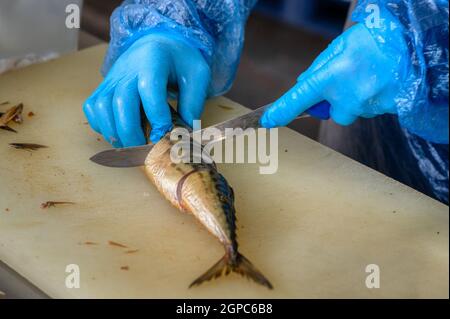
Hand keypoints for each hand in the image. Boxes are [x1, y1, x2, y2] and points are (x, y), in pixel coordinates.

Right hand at [83, 33, 210, 146]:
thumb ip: (193, 102)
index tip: (166, 134)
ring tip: (132, 146)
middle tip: (146, 150)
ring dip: (114, 132)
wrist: (159, 43)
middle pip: (121, 101)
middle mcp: (128, 68)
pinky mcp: (104, 86)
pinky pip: (93, 108)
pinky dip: (101, 125)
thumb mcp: (197, 74)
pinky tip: (119, 133)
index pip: (149, 88)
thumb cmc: (179, 61)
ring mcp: (112, 78)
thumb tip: (185, 131)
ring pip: (102, 106)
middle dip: (132, 132)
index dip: (156, 115)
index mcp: (153, 61)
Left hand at [261, 23, 406, 127]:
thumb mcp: (341, 45)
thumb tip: (304, 84)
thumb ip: (319, 67)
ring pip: (353, 110)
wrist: (417, 43)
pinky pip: (369, 109)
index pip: (299, 98)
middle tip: (350, 77)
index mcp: (331, 77)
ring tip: (370, 73)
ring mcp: (367, 107)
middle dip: (337, 99)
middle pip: (333, 111)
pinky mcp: (383, 111)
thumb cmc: (376, 39)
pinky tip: (381, 80)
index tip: (268, 120)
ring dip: (356, 97)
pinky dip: (372, 98)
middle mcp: (347, 97)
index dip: (281, 111)